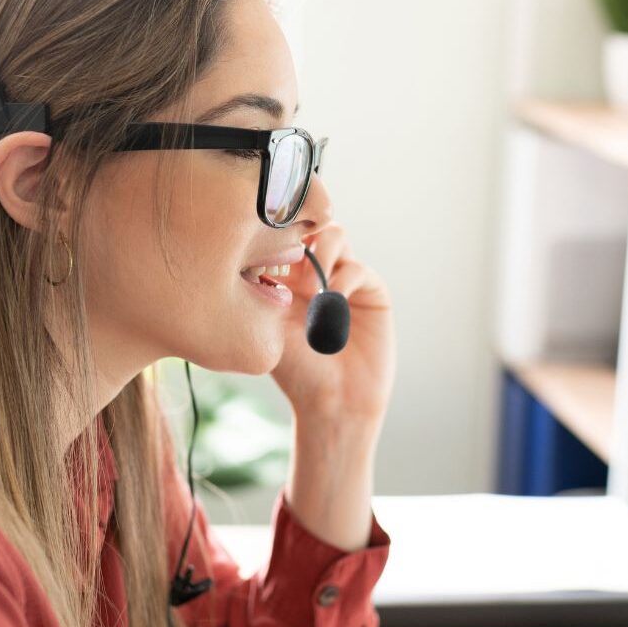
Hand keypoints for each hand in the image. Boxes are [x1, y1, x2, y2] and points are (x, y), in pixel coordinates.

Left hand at [270, 220, 393, 426]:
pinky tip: (331, 301)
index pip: (279, 234)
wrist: (334, 402)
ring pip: (334, 235)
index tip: (259, 261)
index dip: (270, 237)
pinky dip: (342, 279)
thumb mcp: (269, 325)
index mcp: (286, 275)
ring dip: (320, 252)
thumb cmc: (296, 370)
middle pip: (308, 224)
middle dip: (296, 239)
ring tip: (310, 286)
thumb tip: (256, 250)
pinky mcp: (371, 291)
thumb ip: (266, 286)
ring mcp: (344, 278)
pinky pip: (357, 268)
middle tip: (286, 271)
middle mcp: (315, 271)